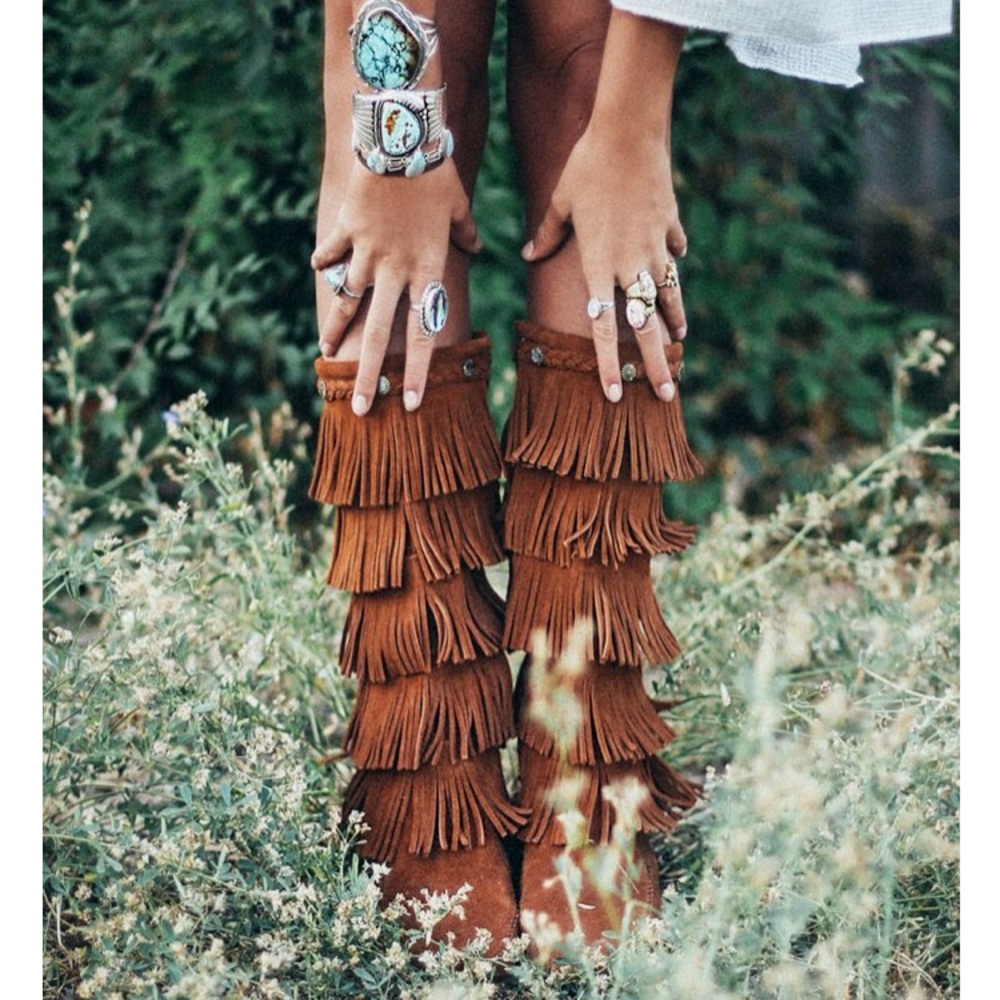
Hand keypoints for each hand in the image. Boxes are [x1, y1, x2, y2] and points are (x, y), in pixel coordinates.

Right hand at [312, 157, 479, 414]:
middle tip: (360, 409)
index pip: (422, 333)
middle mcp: (394, 270)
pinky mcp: (345, 229)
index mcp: (427, 269)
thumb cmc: (436, 170)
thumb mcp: (459, 205)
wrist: (400, 134)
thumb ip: (466, 234)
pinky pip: (333, 252)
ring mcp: (366, 251)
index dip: (415, 371)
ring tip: (326, 354)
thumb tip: (480, 248)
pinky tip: (318, 271)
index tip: (408, 403)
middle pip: (380, 332)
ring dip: (336, 329)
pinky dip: (326, 261)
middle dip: (368, 374)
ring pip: (347, 301)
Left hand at [522, 125, 686, 403]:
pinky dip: (673, 265)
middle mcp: (630, 264)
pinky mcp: (670, 226)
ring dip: (673, 323)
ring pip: (668, 296)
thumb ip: (546, 235)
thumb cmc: (586, 166)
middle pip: (646, 326)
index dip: (608, 364)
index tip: (614, 394)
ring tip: (679, 345)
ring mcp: (655, 247)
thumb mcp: (559, 202)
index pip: (603, 328)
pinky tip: (676, 271)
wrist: (629, 130)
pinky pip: (673, 253)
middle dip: (657, 364)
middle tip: (667, 395)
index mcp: (599, 265)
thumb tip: (527, 254)